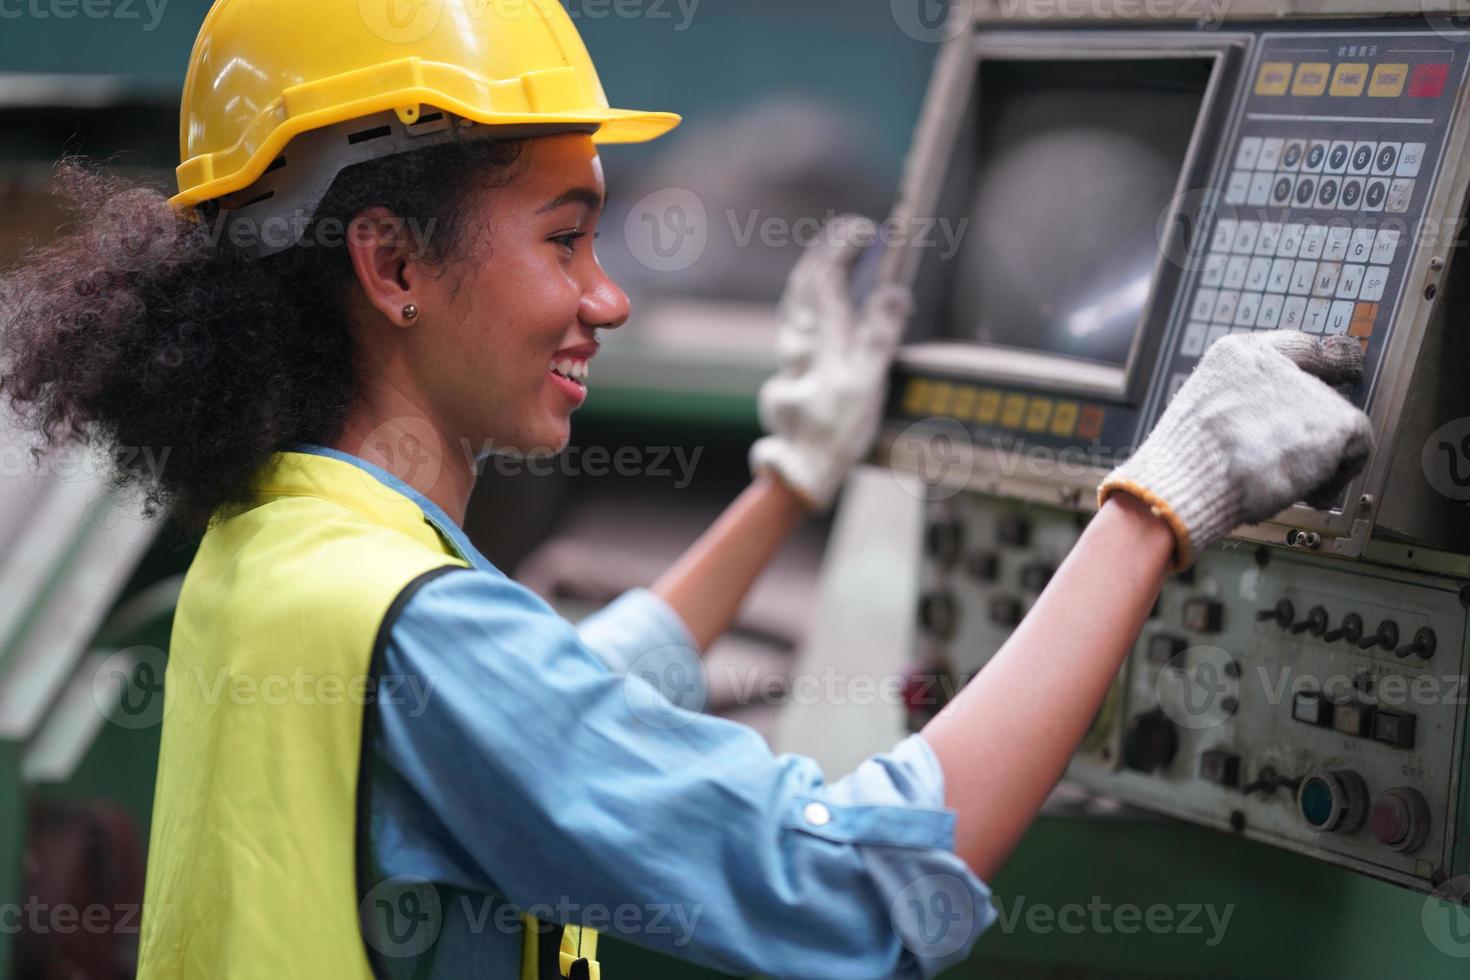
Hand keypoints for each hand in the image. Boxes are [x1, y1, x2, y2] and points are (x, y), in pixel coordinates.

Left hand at [749, 215, 910, 509]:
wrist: (801, 476)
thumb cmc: (836, 432)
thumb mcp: (866, 382)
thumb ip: (878, 336)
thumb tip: (892, 292)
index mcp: (819, 337)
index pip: (826, 278)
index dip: (843, 247)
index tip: (865, 227)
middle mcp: (799, 347)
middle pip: (804, 289)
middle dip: (824, 255)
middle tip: (847, 233)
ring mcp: (790, 367)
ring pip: (795, 312)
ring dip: (810, 281)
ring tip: (828, 262)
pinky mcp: (786, 387)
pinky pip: (793, 338)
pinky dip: (805, 315)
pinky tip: (812, 319)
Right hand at [1098, 330, 1373, 568]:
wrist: (1185, 483)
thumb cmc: (1183, 464)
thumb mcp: (1204, 416)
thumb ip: (1243, 406)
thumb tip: (1276, 428)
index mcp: (1235, 353)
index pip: (1298, 347)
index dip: (1321, 364)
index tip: (1344, 372)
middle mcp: (1275, 362)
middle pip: (1319, 394)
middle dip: (1309, 432)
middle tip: (1294, 464)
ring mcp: (1307, 391)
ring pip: (1335, 425)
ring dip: (1319, 458)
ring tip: (1290, 484)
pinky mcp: (1333, 422)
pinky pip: (1357, 449)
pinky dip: (1338, 475)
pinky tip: (1309, 492)